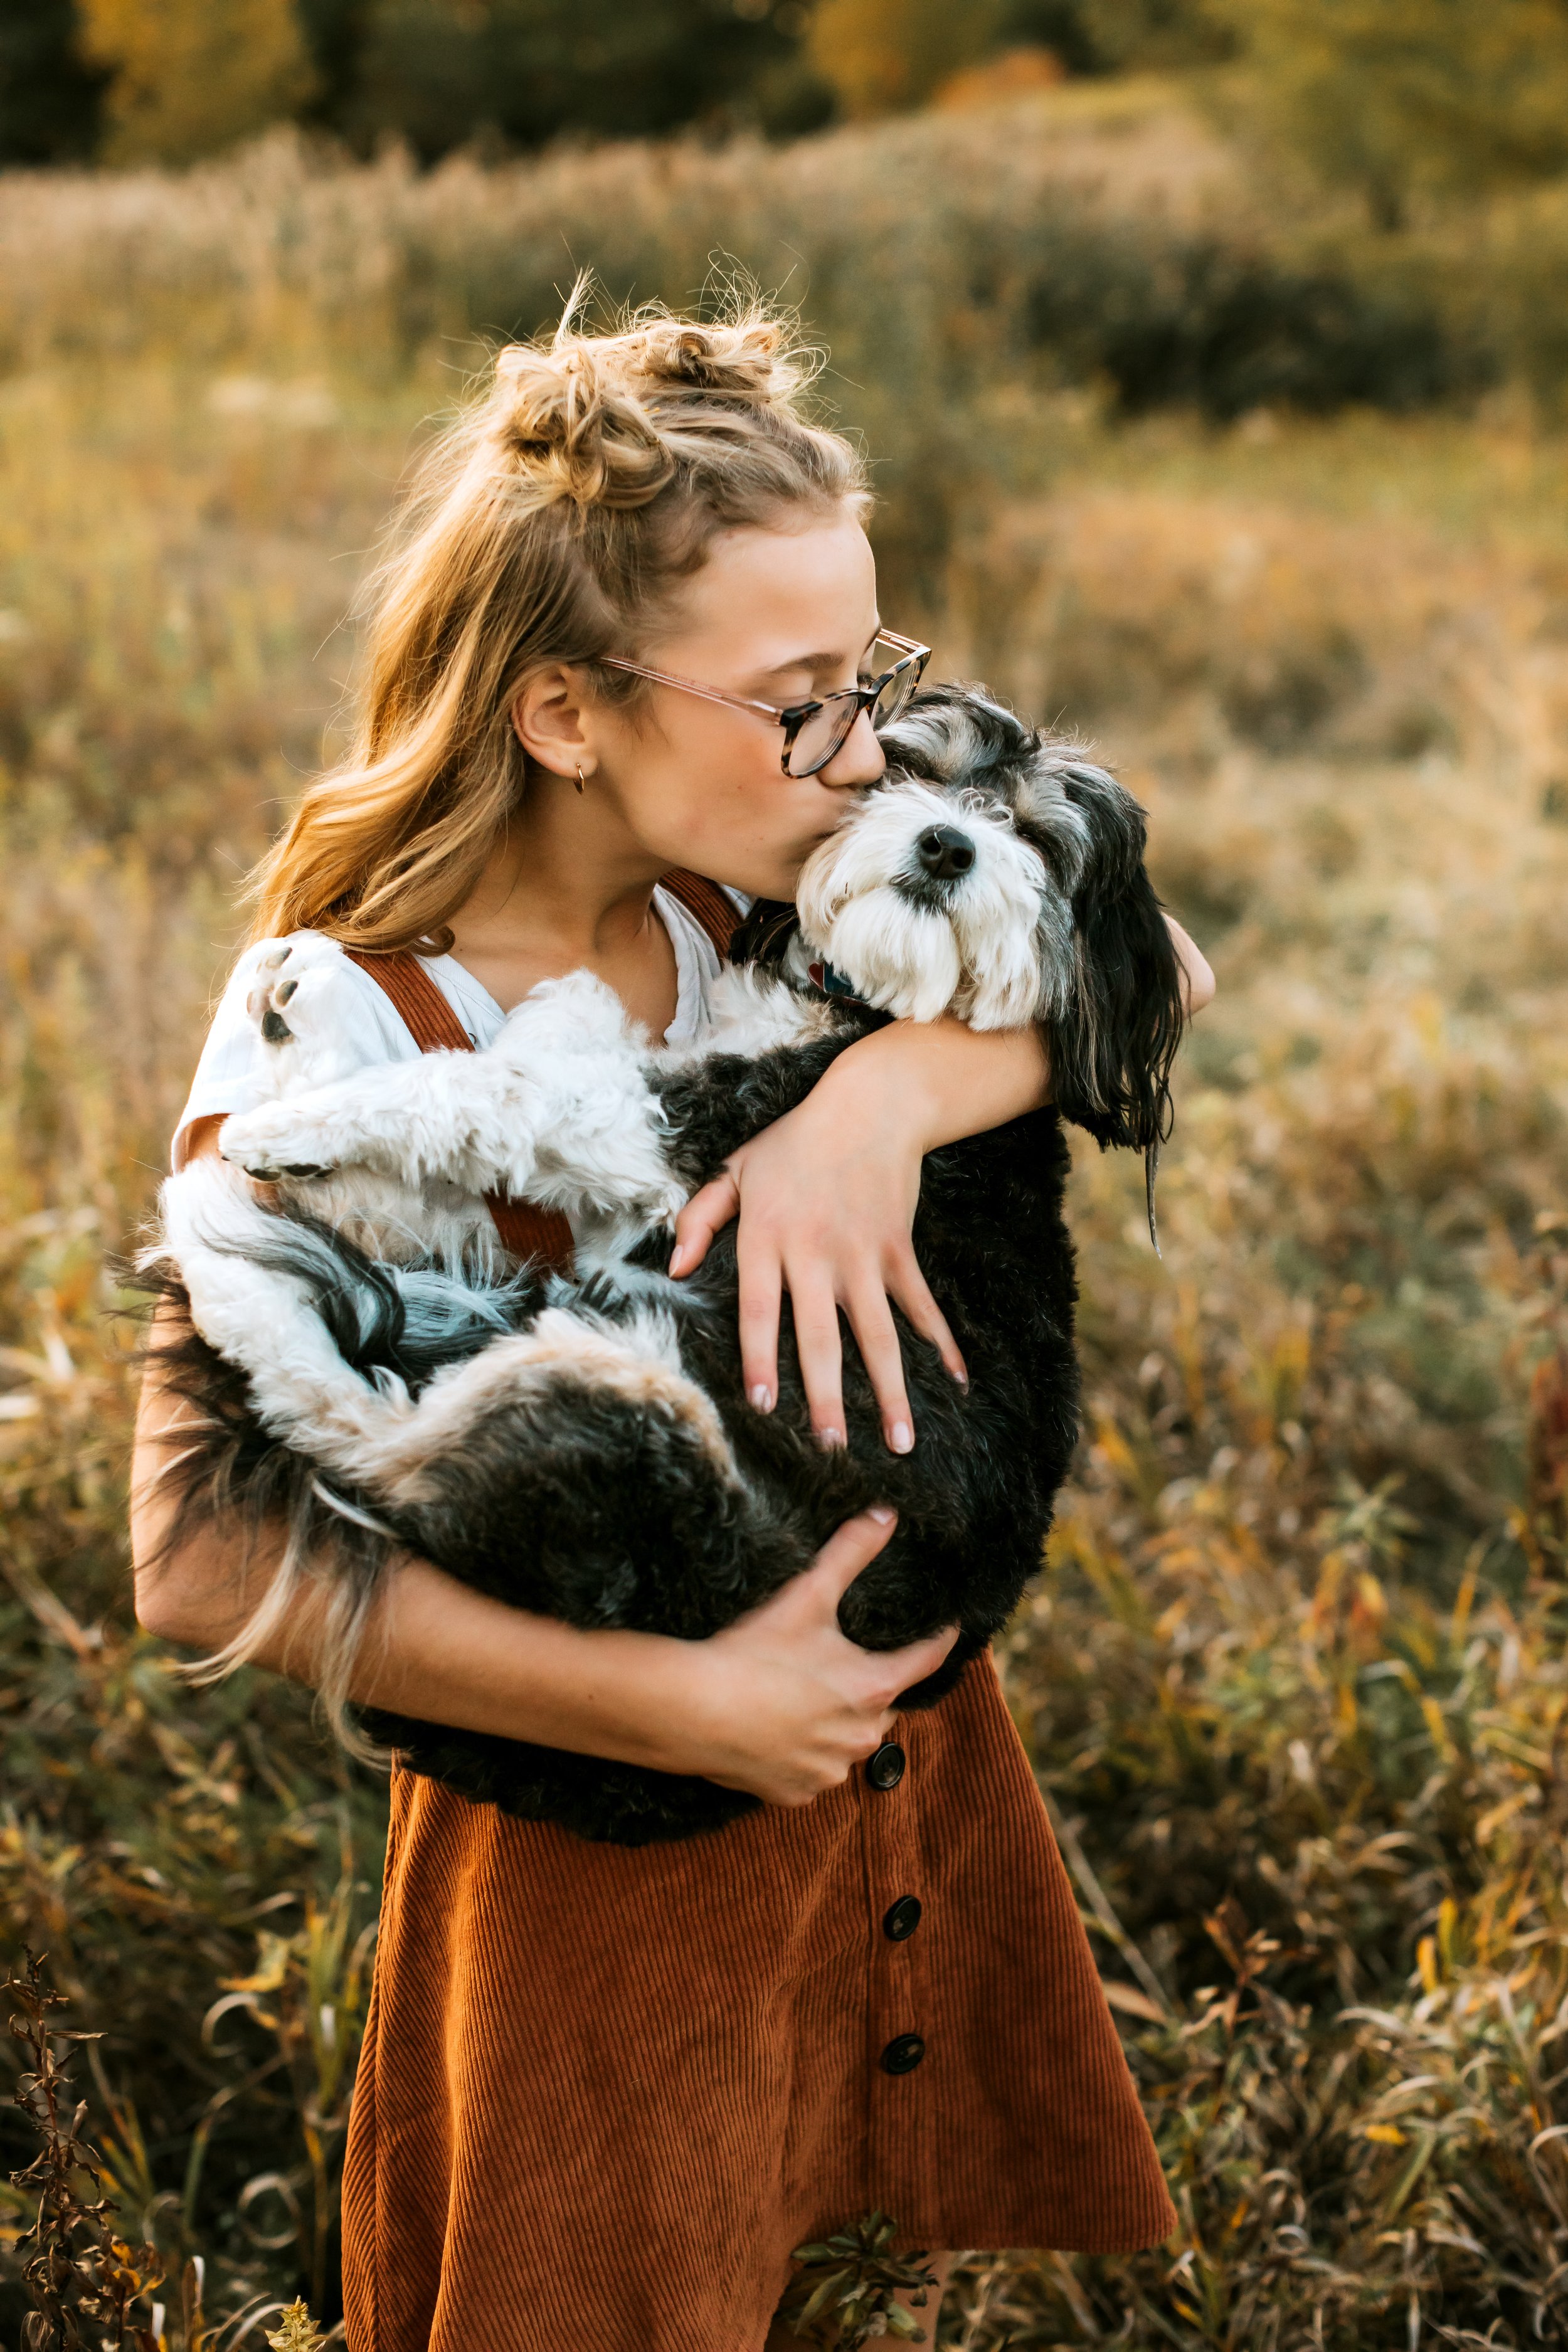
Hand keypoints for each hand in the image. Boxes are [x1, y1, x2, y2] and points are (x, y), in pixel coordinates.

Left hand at [670, 1035, 967, 1453]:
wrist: (872, 1104)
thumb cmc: (794, 1141)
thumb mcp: (736, 1168)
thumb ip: (700, 1217)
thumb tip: (673, 1267)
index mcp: (767, 1235)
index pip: (761, 1308)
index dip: (762, 1357)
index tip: (763, 1406)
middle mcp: (816, 1250)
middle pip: (822, 1336)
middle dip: (827, 1397)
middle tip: (829, 1448)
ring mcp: (864, 1253)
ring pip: (878, 1333)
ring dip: (891, 1390)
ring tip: (899, 1442)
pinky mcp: (900, 1248)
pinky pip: (921, 1305)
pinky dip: (940, 1344)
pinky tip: (954, 1384)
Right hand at [678, 1509, 957, 1806]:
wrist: (695, 1710)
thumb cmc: (755, 1652)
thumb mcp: (807, 1594)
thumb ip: (851, 1553)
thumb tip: (887, 1514)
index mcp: (874, 1688)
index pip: (926, 1661)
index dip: (939, 1640)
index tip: (947, 1627)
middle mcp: (861, 1737)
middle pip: (886, 1704)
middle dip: (875, 1684)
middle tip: (851, 1660)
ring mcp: (828, 1770)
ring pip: (850, 1741)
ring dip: (840, 1722)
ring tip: (809, 1695)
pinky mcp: (796, 1792)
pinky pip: (814, 1770)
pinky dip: (806, 1752)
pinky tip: (781, 1729)